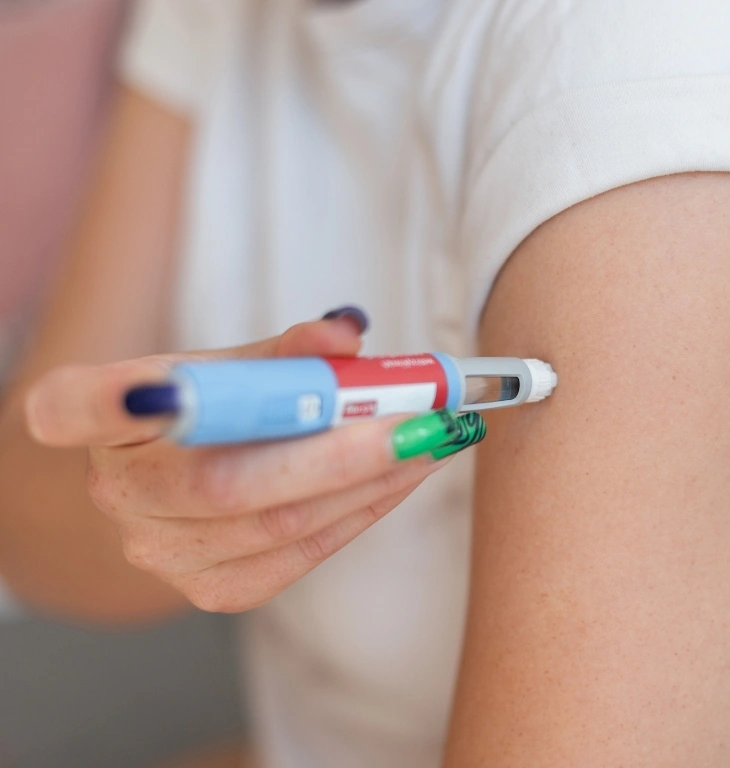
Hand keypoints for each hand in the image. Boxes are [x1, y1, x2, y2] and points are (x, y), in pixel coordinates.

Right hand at [22, 308, 482, 612]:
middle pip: (227, 482)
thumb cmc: (216, 408)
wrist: (193, 477)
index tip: (155, 385)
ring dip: (374, 483)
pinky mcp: (212, 589)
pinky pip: (302, 556)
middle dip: (344, 452)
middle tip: (424, 421)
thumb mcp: (235, 364)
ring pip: (281, 526)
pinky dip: (364, 513)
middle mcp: (118, 493)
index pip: (74, 409)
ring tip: (434, 442)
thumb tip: (349, 332)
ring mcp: (160, 552)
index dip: (107, 401)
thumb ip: (287, 350)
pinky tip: (402, 479)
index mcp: (100, 417)